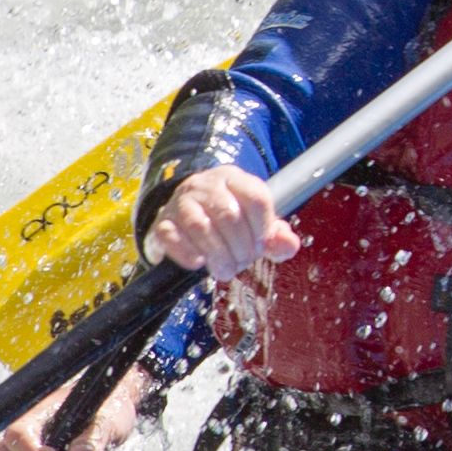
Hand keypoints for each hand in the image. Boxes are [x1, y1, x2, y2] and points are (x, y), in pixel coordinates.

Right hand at [144, 163, 294, 283]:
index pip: (256, 198)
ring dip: (218, 255)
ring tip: (225, 271)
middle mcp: (205, 185)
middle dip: (241, 247)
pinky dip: (187, 254)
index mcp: (233, 179)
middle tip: (242, 264)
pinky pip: (172, 238)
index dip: (263, 229)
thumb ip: (276, 236)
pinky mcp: (162, 223)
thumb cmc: (226, 222)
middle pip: (229, 215)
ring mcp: (180, 202)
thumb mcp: (254, 224)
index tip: (262, 247)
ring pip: (200, 226)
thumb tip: (289, 246)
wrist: (182, 217)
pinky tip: (199, 263)